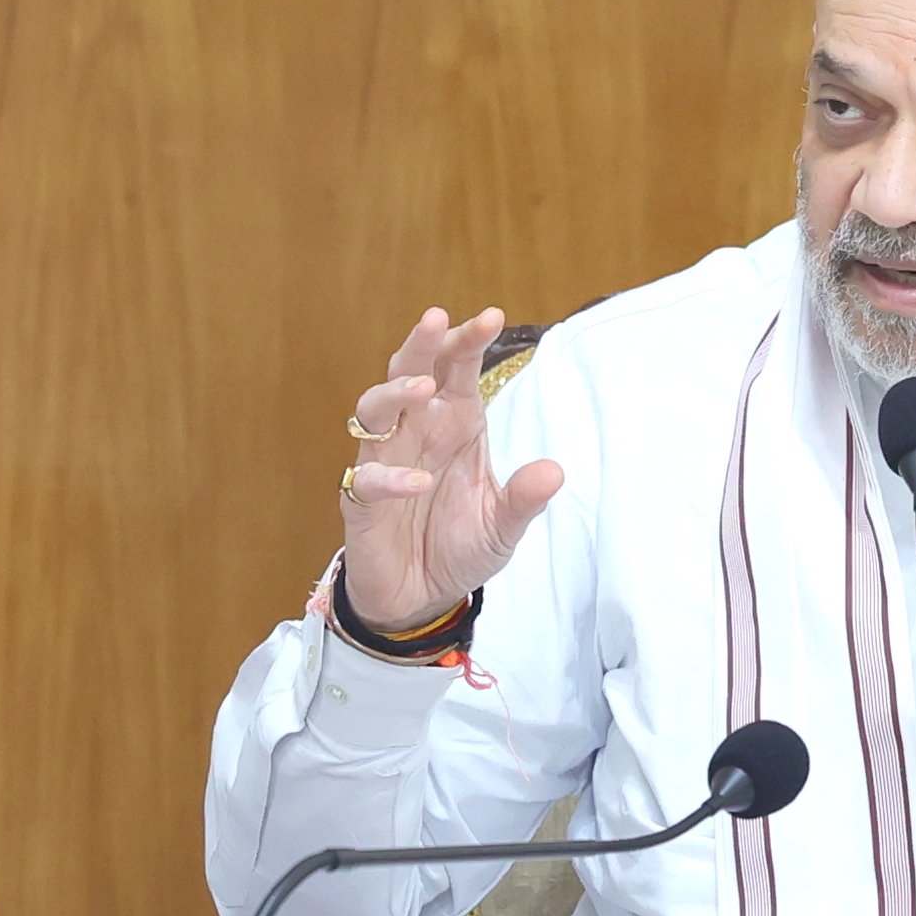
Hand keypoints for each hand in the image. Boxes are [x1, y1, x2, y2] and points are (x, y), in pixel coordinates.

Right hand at [339, 305, 567, 633]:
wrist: (421, 599)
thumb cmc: (458, 548)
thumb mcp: (503, 526)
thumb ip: (525, 499)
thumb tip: (553, 471)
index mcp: (455, 425)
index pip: (458, 371)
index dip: (469, 341)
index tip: (490, 316)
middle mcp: (418, 433)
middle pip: (412, 373)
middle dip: (422, 344)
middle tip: (436, 319)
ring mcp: (385, 462)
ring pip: (376, 410)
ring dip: (395, 393)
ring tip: (421, 388)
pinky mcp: (361, 499)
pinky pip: (369, 479)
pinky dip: (391, 478)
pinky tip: (417, 484)